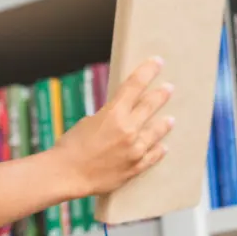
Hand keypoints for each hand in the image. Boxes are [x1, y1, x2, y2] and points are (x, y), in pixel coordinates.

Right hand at [54, 57, 173, 197]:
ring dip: (164, 123)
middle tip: (169, 88)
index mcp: (113, 114)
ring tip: (170, 119)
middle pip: (150, 106)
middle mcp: (128, 130)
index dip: (147, 71)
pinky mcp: (135, 167)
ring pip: (156, 132)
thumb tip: (121, 116)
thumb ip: (108, 117)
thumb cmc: (70, 147)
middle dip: (160, 94)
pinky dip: (158, 150)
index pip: (135, 86)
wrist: (66, 174)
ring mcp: (134, 150)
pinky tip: (163, 147)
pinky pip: (152, 156)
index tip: (157, 61)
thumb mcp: (88, 122)